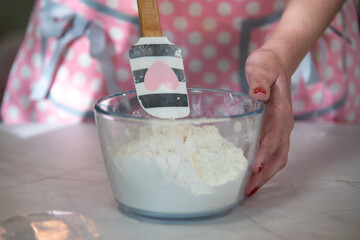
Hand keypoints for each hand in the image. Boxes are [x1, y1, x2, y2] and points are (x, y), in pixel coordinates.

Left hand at [244, 48, 293, 196]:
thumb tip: (259, 94)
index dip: (265, 153)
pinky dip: (263, 166)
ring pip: (277, 157)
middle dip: (265, 173)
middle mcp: (283, 123)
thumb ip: (260, 78)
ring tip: (249, 189)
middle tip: (248, 189)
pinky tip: (250, 174)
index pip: (275, 135)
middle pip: (279, 154)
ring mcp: (280, 128)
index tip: (255, 168)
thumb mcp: (262, 66)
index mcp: (281, 110)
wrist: (276, 63)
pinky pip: (271, 152)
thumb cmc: (267, 65)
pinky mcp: (273, 130)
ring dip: (265, 174)